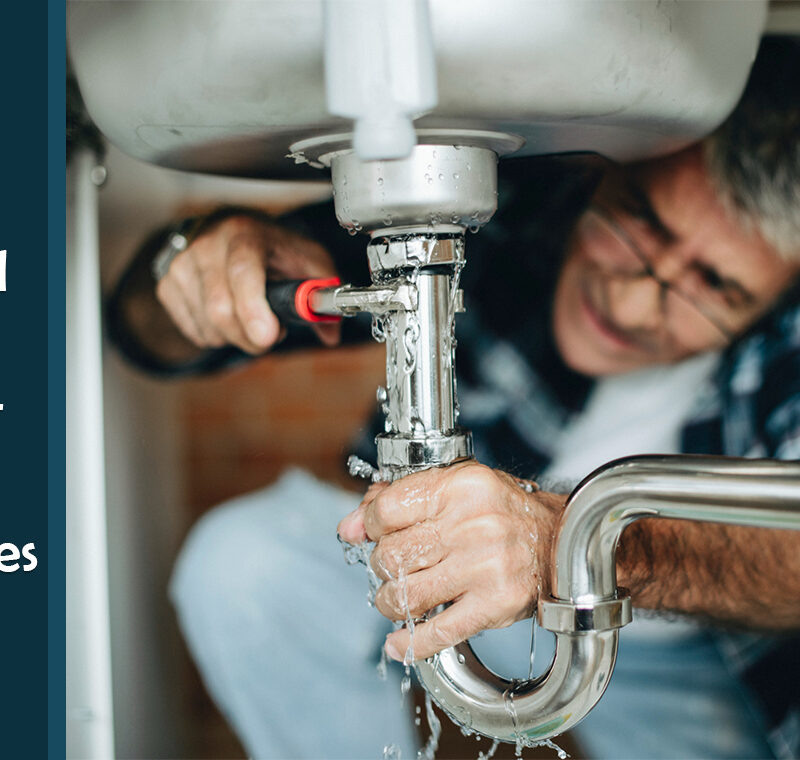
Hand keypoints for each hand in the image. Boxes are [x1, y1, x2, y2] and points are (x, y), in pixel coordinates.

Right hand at [156, 216, 340, 353]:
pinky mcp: (168, 284)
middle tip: (270, 333)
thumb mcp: (308, 261)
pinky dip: (217, 336)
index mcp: (245, 233)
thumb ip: (323, 294)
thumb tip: (331, 333)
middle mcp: (208, 244)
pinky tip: (229, 317)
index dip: (253, 308)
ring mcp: (183, 264)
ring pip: (208, 326)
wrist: (234, 232)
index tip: (267, 336)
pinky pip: (195, 331)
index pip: (243, 271)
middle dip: (251, 337)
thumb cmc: (274, 249)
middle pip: (221, 309)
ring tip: (251, 318)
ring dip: (236, 337)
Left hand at [337, 462, 563, 662]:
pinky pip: (439, 632)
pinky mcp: (494, 605)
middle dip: (382, 566)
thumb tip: (349, 527)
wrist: (561, 542)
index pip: (386, 510)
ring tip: (397, 597)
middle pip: (392, 555)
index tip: (370, 532)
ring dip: (390, 601)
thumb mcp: (455, 488)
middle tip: (393, 566)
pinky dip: (411, 643)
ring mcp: (484, 567)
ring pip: (407, 594)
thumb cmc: (502, 512)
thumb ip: (399, 500)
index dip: (368, 525)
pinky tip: (398, 644)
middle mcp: (472, 524)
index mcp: (460, 487)